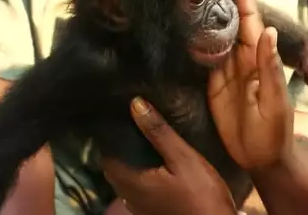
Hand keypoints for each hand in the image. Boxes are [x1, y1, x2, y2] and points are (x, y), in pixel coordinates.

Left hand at [101, 98, 236, 214]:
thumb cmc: (200, 193)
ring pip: (125, 177)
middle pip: (114, 166)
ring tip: (147, 137)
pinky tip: (157, 161)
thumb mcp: (183, 158)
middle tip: (135, 121)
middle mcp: (128, 196)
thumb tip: (135, 104)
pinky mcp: (151, 211)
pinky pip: (137, 186)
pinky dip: (141, 171)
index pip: (107, 154)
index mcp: (130, 181)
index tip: (121, 115)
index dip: (112, 135)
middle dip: (121, 146)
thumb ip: (158, 132)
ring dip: (131, 159)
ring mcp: (139, 206)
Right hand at [208, 0, 294, 170]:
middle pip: (230, 19)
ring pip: (214, 33)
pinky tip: (186, 22)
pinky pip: (202, 56)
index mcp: (258, 58)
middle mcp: (241, 58)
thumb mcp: (274, 102)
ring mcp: (225, 70)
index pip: (250, 19)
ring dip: (208, 10)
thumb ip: (270, 68)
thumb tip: (267, 32)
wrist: (262, 158)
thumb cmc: (274, 131)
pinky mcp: (212, 83)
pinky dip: (195, 38)